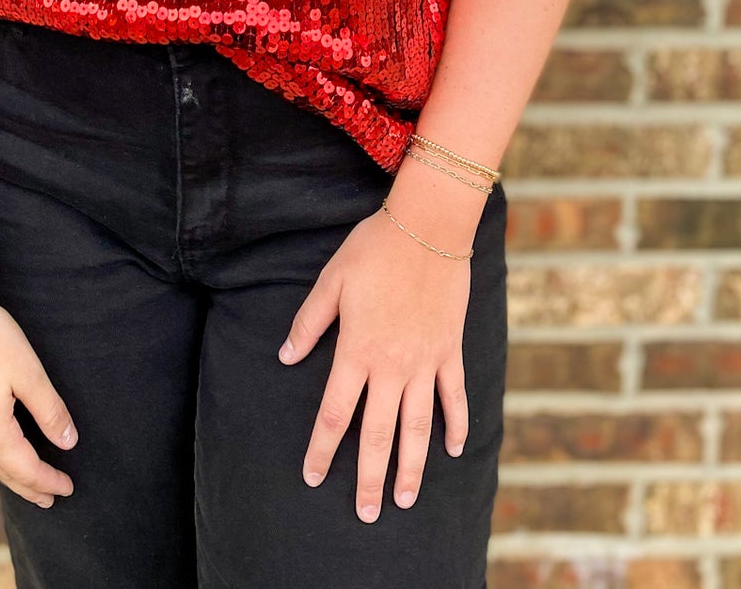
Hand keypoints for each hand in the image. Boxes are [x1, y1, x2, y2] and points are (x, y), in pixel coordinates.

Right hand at [0, 272, 78, 508]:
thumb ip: (49, 410)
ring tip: (24, 479)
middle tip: (48, 499)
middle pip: (3, 472)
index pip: (26, 469)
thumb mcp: (28, 372)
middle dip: (28, 486)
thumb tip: (67, 441)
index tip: (68, 489)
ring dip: (7, 472)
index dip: (49, 481)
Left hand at [277, 194, 475, 521]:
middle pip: (379, 434)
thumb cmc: (374, 249)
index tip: (314, 477)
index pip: (336, 414)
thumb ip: (308, 323)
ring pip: (418, 427)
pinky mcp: (450, 351)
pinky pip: (455, 396)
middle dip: (370, 478)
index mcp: (357, 350)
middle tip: (366, 514)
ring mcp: (425, 362)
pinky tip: (454, 450)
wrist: (428, 226)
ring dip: (412, 467)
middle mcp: (392, 366)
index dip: (323, 449)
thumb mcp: (331, 280)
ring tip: (405, 499)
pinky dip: (456, 425)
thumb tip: (284, 356)